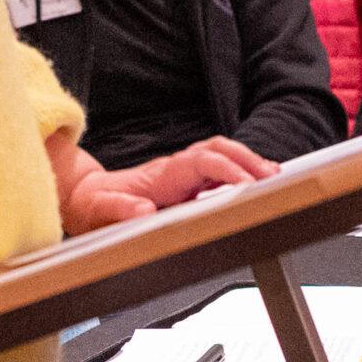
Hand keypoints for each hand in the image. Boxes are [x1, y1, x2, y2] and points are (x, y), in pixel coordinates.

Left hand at [52, 134, 277, 234]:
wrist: (87, 199)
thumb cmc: (96, 205)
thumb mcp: (100, 210)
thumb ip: (119, 209)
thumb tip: (144, 211)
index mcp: (162, 174)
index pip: (200, 162)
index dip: (225, 170)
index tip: (246, 185)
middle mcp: (176, 169)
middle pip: (216, 150)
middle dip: (245, 158)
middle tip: (271, 176)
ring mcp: (182, 174)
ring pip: (220, 156)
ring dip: (246, 162)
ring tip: (273, 176)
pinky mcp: (186, 184)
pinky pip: (217, 171)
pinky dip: (239, 172)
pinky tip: (255, 184)